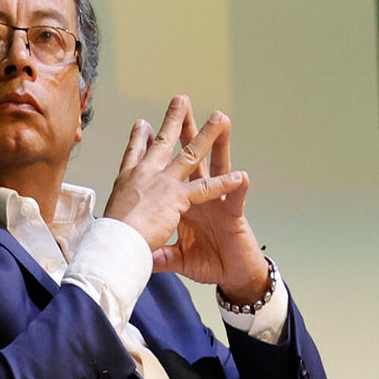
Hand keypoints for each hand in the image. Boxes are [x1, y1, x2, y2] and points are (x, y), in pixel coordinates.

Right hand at [103, 95, 245, 265]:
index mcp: (127, 180)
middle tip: (181, 100)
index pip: (134, 154)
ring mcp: (163, 182)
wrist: (115, 241)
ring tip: (219, 118)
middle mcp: (144, 174)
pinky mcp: (178, 197)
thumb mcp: (111, 218)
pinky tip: (239, 177)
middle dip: (173, 119)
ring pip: (190, 154)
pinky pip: (206, 188)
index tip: (144, 124)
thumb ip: (120, 215)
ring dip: (208, 135)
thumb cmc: (110, 236)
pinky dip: (224, 184)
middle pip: (163, 142)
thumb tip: (117, 219)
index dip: (139, 137)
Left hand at [151, 99, 267, 304]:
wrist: (234, 276)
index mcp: (180, 201)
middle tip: (180, 103)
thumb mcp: (175, 256)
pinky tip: (241, 174)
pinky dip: (236, 187)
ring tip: (221, 120)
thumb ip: (158, 251)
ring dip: (219, 144)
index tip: (144, 125)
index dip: (155, 149)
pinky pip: (235, 199)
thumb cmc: (208, 261)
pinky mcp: (233, 216)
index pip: (166, 170)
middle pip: (189, 157)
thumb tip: (137, 252)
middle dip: (185, 130)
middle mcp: (197, 196)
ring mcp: (217, 202)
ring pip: (217, 167)